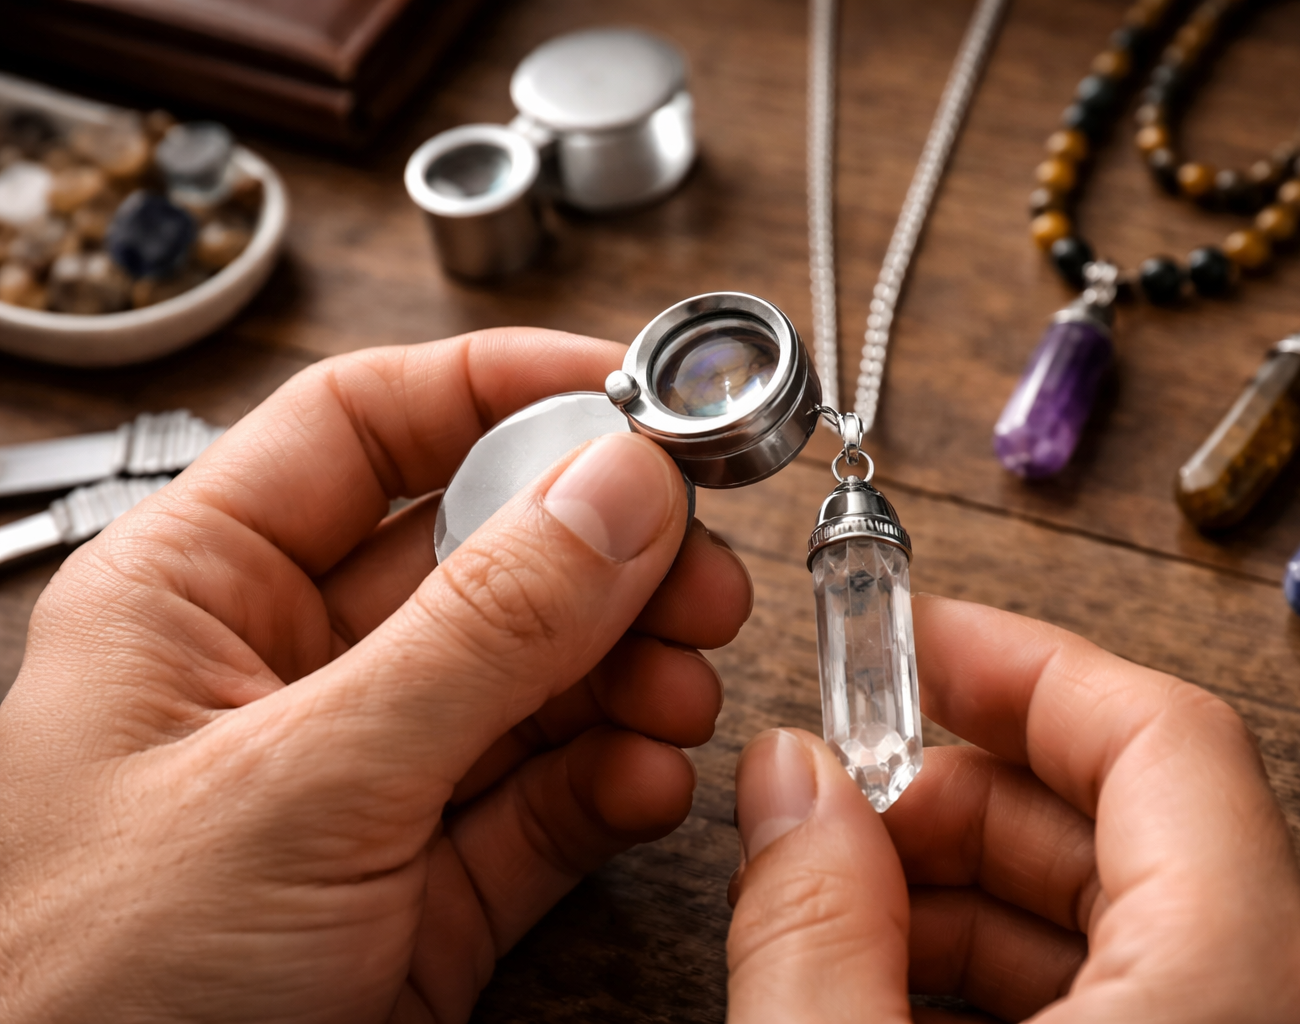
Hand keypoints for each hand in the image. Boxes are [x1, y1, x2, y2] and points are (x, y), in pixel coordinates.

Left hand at [0, 330, 752, 1022]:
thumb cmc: (86, 997)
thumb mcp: (298, 784)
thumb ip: (478, 633)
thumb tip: (616, 488)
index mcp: (199, 595)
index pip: (363, 428)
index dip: (501, 389)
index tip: (631, 391)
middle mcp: (291, 673)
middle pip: (479, 553)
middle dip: (602, 555)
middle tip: (696, 567)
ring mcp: (370, 781)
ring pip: (534, 677)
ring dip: (628, 671)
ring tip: (684, 687)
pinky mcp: (429, 886)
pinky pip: (547, 799)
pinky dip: (613, 782)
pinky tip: (646, 781)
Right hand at [726, 595, 1299, 1022]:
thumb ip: (811, 928)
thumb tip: (788, 782)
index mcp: (1232, 986)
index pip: (1163, 738)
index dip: (1022, 665)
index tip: (912, 638)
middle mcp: (1270, 1016)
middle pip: (1126, 823)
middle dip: (958, 794)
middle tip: (837, 801)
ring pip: (1114, 922)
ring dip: (959, 895)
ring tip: (837, 910)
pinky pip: (1117, 1004)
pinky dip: (994, 984)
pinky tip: (883, 994)